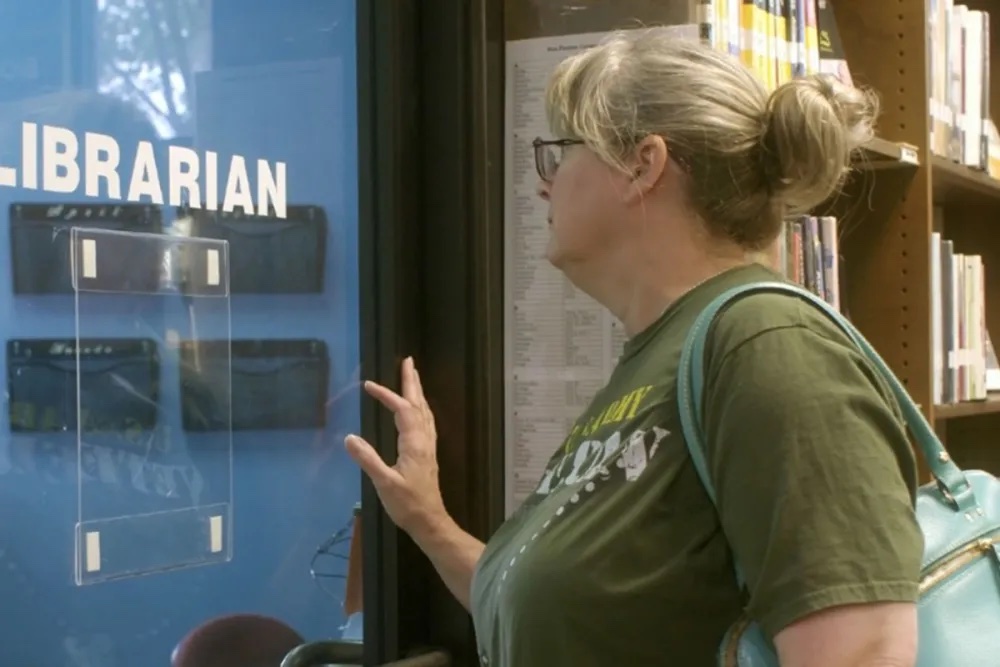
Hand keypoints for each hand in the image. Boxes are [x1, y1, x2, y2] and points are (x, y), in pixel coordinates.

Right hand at [345, 356, 447, 537]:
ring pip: (424, 412)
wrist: (430, 521)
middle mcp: (424, 440)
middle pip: (418, 404)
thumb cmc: (408, 504)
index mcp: (414, 443)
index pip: (402, 410)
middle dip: (412, 382)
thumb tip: (349, 438)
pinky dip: (419, 408)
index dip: (386, 395)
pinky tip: (417, 411)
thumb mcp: (384, 483)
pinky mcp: (427, 454)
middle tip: (408, 361)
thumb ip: (367, 460)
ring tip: (413, 377)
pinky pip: (425, 422)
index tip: (369, 385)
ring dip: (417, 393)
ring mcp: (428, 446)